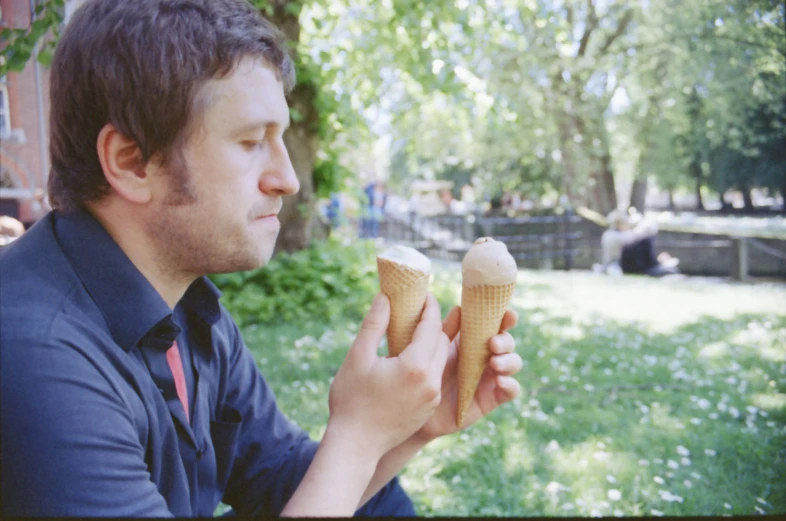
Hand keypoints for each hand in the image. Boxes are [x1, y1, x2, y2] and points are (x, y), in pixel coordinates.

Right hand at [326, 293, 449, 461]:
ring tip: (418, 330)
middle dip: (433, 323)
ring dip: (433, 343)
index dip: (429, 307)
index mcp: (415, 366)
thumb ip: (374, 324)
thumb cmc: (351, 400)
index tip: (425, 294)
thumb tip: (385, 296)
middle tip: (420, 309)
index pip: (431, 326)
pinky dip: (430, 362)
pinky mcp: (429, 408)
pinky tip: (414, 357)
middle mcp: (431, 382)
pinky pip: (436, 377)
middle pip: (442, 342)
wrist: (355, 444)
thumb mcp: (358, 357)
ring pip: (441, 360)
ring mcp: (432, 397)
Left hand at [415, 306, 521, 440]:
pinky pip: (511, 390)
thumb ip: (446, 330)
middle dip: (505, 340)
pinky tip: (499, 381)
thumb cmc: (423, 371)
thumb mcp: (434, 348)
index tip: (508, 315)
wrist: (416, 405)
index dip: (506, 318)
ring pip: (513, 363)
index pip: (496, 324)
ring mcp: (491, 376)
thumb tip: (458, 308)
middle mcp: (486, 355)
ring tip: (494, 364)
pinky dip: (510, 384)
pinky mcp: (492, 397)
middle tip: (493, 344)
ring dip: (509, 360)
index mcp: (473, 339)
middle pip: (508, 342)